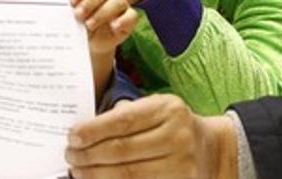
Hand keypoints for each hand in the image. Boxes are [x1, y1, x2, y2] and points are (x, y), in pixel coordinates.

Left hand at [22, 0, 137, 56]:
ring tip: (88, 24)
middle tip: (78, 15)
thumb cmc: (72, 16)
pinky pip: (131, 16)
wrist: (91, 37)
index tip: (70, 0)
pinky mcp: (126, 19)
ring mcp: (117, 4)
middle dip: (90, 1)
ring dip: (103, 12)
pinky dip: (123, 20)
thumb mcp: (57, 5)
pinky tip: (114, 27)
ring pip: (117, 1)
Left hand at [66, 94, 237, 178]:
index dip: (93, 130)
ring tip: (78, 171)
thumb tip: (83, 131)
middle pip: (122, 150)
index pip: (123, 121)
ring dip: (96, 174)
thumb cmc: (171, 125)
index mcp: (168, 110)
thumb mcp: (155, 108)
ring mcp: (181, 165)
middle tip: (70, 155)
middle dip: (89, 155)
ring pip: (128, 174)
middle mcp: (177, 137)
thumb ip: (124, 115)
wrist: (211, 149)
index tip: (73, 136)